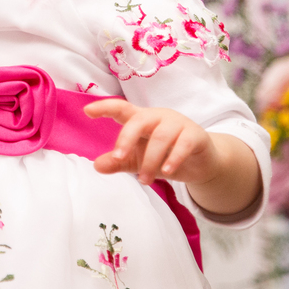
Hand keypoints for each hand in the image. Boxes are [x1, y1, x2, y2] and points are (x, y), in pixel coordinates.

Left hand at [85, 100, 219, 185]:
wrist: (201, 162)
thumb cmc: (165, 155)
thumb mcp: (138, 160)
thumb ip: (119, 161)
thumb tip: (97, 166)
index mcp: (141, 119)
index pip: (121, 108)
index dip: (105, 108)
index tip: (87, 111)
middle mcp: (158, 117)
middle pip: (139, 119)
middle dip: (126, 138)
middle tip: (117, 157)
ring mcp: (178, 124)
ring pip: (160, 137)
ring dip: (150, 161)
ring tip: (144, 181)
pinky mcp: (195, 135)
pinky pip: (183, 144)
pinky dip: (173, 158)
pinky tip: (166, 171)